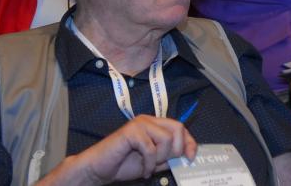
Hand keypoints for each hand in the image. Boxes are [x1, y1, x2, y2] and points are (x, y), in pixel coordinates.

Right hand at [59, 115, 196, 185]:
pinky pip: (150, 148)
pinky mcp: (131, 132)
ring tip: (149, 166)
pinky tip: (144, 170)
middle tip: (162, 163)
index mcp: (155, 125)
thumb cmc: (124, 164)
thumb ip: (168, 156)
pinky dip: (149, 164)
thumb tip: (187, 155)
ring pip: (166, 138)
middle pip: (177, 129)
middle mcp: (148, 120)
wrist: (99, 169)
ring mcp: (139, 124)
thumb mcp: (153, 162)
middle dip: (175, 150)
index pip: (180, 127)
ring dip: (160, 158)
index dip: (189, 142)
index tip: (190, 157)